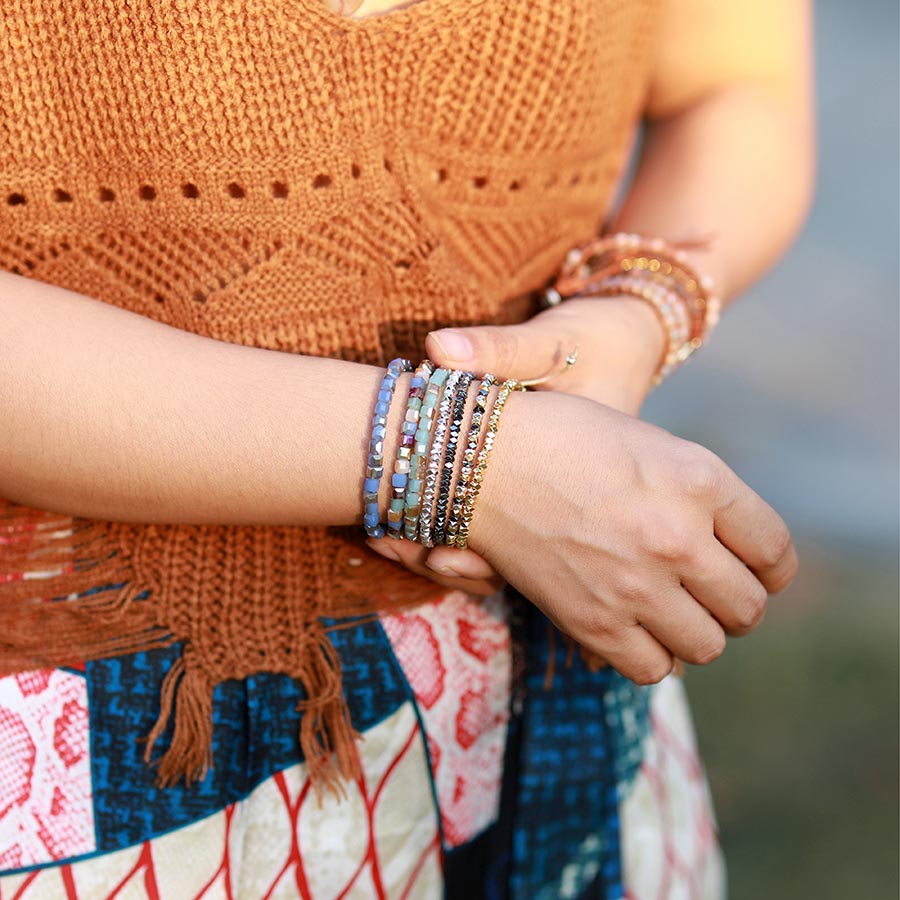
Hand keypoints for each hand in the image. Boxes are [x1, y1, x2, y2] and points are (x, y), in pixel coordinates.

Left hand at [367, 295, 666, 587]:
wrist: (625, 345)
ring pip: (495, 552)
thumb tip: (437, 347)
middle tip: (380, 542)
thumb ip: (498, 349)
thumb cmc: (593, 341)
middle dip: (436, 552)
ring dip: (437, 548)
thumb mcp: (552, 342)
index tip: (405, 539)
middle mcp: (566, 505)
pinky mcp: (532, 493)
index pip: (519, 531)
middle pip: (501, 555)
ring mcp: (548, 504)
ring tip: (382, 542)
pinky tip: (402, 528)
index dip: (460, 541)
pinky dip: (450, 531)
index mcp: (581, 479)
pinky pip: (493, 531)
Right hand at [462, 389, 796, 682]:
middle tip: (708, 593)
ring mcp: (635, 584)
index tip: (753, 571)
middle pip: (748, 608)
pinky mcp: (592, 621)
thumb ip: (704, 498)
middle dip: (734, 604)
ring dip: (695, 632)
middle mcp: (677, 536)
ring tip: (670, 611)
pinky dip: (650, 655)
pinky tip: (632, 627)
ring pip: (708, 646)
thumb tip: (736, 555)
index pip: (775, 552)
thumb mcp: (653, 446)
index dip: (770, 569)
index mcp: (701, 480)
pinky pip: (652, 668)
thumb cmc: (566, 439)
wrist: (481, 457)